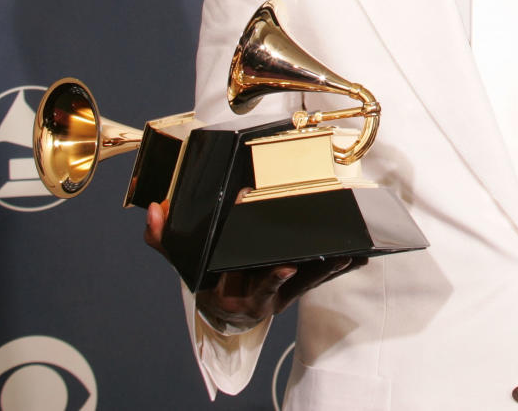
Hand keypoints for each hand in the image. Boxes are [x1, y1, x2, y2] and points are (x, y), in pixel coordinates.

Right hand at [144, 201, 367, 329]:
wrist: (221, 306)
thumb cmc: (208, 279)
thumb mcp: (183, 265)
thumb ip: (165, 240)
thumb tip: (155, 211)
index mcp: (242, 295)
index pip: (261, 287)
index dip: (274, 279)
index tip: (284, 266)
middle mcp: (268, 295)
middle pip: (295, 284)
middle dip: (313, 269)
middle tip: (334, 254)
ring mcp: (285, 290)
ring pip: (312, 280)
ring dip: (332, 267)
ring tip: (352, 252)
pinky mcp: (296, 283)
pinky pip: (320, 275)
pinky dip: (340, 265)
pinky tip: (362, 255)